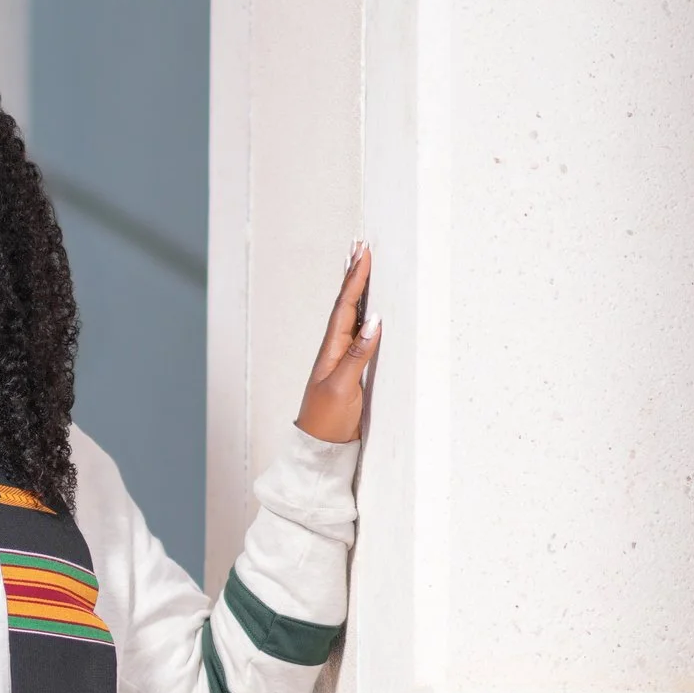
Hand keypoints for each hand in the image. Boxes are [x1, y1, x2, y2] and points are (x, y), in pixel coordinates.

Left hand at [296, 242, 380, 442]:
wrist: (319, 446)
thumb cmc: (328, 419)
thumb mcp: (343, 387)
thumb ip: (358, 354)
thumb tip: (374, 320)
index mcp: (331, 348)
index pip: (345, 306)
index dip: (355, 279)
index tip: (364, 253)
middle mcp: (335, 347)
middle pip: (346, 303)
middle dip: (354, 274)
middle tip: (359, 245)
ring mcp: (342, 357)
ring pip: (351, 315)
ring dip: (356, 289)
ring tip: (360, 264)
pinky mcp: (350, 368)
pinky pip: (357, 331)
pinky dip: (362, 312)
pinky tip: (366, 306)